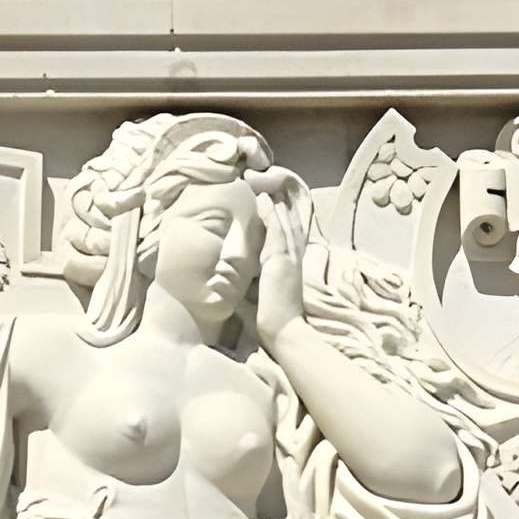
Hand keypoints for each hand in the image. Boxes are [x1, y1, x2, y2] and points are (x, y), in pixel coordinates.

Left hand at [252, 194, 307, 339]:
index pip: (287, 239)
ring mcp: (288, 258)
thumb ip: (243, 291)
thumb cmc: (269, 321)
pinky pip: (277, 231)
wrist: (283, 331)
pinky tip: (264, 200)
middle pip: (290, 226)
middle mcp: (292, 259)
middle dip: (283, 207)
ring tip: (266, 186)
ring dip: (275, 204)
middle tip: (275, 188)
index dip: (283, 222)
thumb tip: (226, 288)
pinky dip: (271, 214)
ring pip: (284, 224)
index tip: (275, 206)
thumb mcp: (254, 301)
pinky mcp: (281, 260)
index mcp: (288, 269)